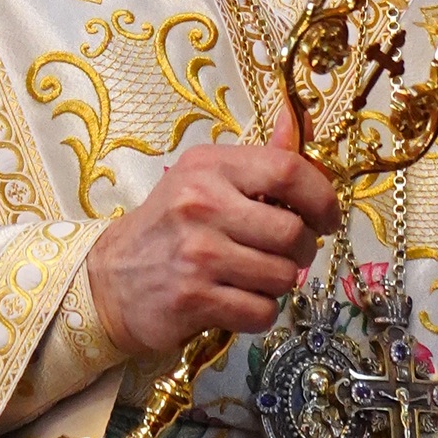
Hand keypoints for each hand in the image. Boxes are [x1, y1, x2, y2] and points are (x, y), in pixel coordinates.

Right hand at [86, 110, 340, 357]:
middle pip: (292, 232)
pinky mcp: (192, 299)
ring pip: (282, 277)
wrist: (110, 278)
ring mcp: (196, 254)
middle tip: (288, 254)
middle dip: (303, 250)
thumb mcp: (208, 177)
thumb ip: (262, 156)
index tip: (327, 218)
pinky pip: (261, 312)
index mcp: (210, 167)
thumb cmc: (173, 224)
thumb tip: (304, 125)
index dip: (322, 198)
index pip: (288, 172)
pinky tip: (238, 300)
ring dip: (279, 283)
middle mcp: (202, 205)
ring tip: (254, 275)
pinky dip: (259, 312)